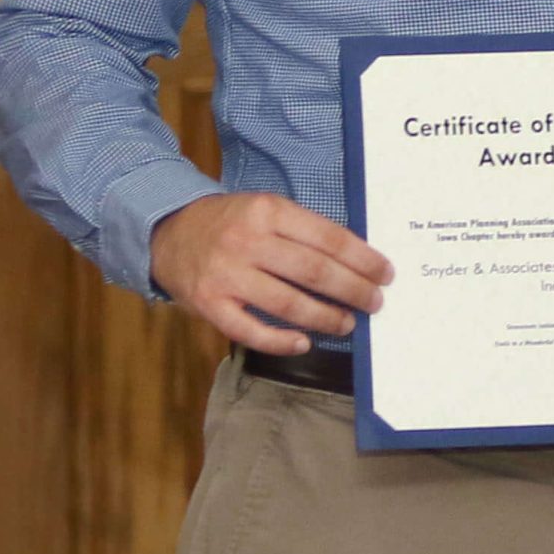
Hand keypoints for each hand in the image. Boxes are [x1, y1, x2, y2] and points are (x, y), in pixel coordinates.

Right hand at [150, 192, 391, 351]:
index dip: (362, 259)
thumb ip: (305, 231)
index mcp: (268, 211)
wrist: (168, 231)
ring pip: (287, 303)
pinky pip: (249, 330)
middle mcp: (247, 241)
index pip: (328, 238)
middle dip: (352, 290)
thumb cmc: (232, 223)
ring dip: (324, 317)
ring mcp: (225, 274)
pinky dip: (280, 340)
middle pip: (313, 271)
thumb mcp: (267, 209)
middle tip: (375, 302)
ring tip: (347, 323)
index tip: (384, 274)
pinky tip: (304, 343)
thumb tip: (358, 263)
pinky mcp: (208, 303)